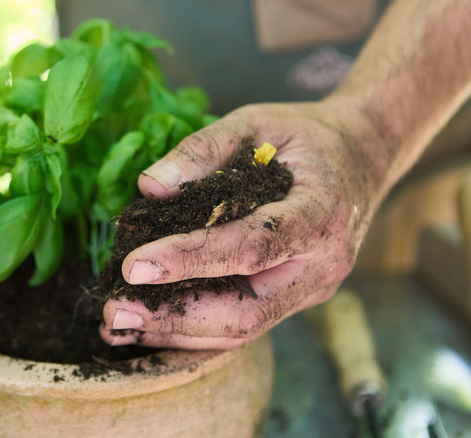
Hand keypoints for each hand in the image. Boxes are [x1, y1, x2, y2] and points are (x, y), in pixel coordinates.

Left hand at [100, 101, 384, 348]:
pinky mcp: (295, 299)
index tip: (134, 265)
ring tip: (118, 324)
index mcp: (321, 213)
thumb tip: (148, 188)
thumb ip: (202, 150)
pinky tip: (149, 324)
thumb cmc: (305, 136)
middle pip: (247, 311)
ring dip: (176, 332)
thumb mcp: (255, 122)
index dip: (191, 259)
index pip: (252, 246)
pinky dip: (193, 330)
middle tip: (114, 310)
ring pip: (242, 329)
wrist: (363, 157)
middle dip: (175, 316)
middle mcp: (322, 265)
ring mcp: (311, 290)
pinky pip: (243, 325)